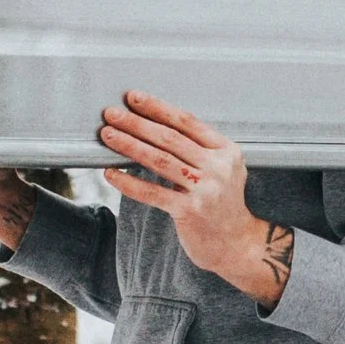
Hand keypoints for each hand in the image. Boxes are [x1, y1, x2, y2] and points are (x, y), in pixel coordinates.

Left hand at [97, 90, 295, 309]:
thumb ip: (198, 150)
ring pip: (160, 161)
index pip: (187, 122)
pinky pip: (153, 192)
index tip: (134, 98)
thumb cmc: (222, 205)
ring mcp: (205, 190)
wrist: (237, 245)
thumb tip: (152, 127)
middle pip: (170, 138)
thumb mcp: (222, 170)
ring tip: (108, 135)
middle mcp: (219, 168)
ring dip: (129, 145)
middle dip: (137, 123)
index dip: (158, 108)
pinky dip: (129, 182)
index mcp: (227, 151)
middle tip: (111, 113)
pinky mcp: (190, 212)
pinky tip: (112, 173)